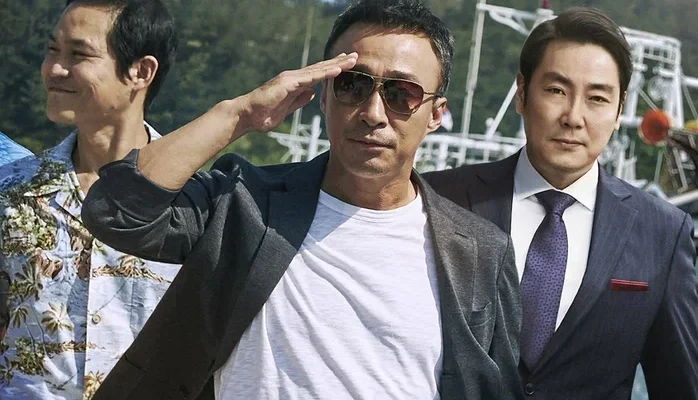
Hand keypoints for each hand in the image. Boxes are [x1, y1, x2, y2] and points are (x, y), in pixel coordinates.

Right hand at [234, 52, 357, 134]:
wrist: (247, 116)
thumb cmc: (264, 114)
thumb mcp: (287, 109)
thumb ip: (299, 100)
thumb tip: (311, 94)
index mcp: (295, 84)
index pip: (318, 75)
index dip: (333, 69)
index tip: (347, 65)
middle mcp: (294, 78)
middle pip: (320, 68)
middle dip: (339, 62)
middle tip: (356, 56)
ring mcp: (290, 79)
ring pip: (318, 70)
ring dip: (336, 64)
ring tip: (351, 59)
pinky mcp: (287, 83)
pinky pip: (309, 77)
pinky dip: (324, 73)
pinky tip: (336, 70)